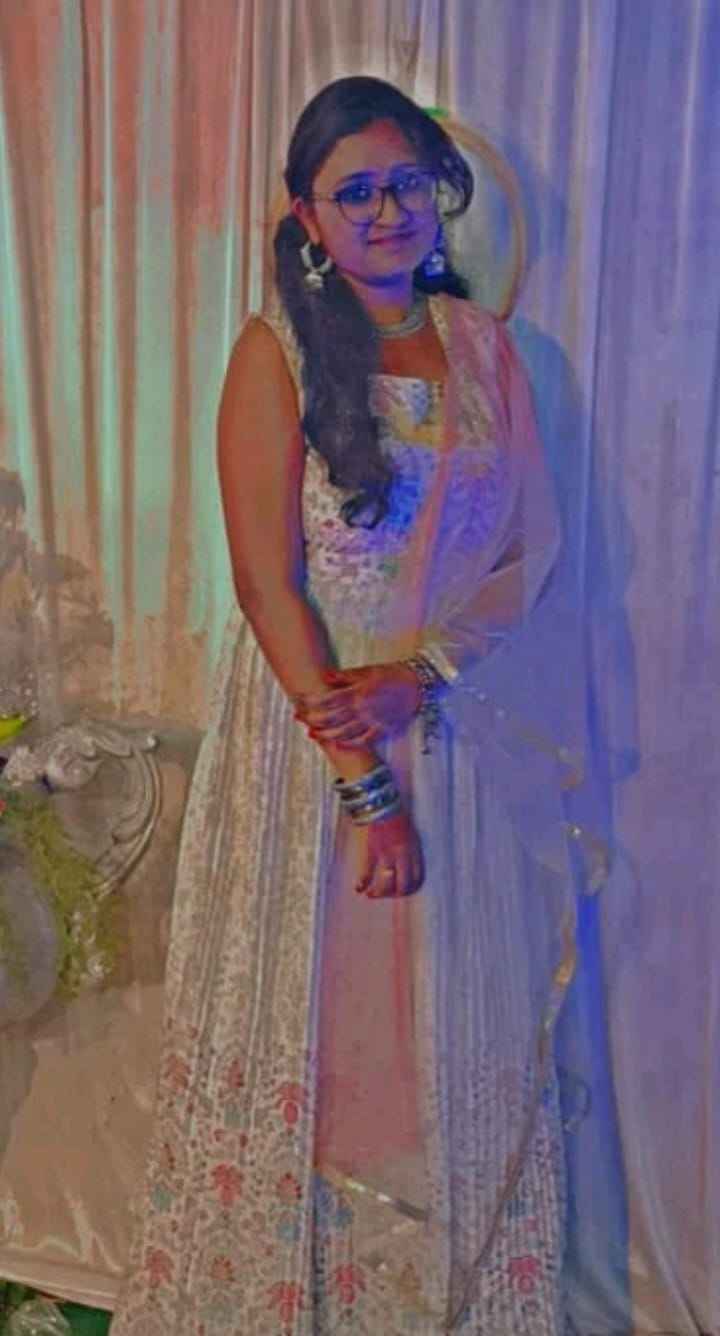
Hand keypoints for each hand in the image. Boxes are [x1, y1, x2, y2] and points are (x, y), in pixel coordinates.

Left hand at [294, 663, 421, 747]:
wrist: (418, 685)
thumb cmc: (392, 674)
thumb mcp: (368, 670)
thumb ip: (345, 676)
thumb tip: (325, 676)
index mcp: (358, 691)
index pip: (328, 699)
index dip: (311, 702)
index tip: (298, 702)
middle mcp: (363, 708)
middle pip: (332, 717)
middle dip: (312, 719)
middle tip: (298, 719)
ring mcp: (372, 720)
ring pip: (344, 732)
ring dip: (326, 734)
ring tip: (311, 734)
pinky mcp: (382, 729)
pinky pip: (363, 740)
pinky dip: (349, 744)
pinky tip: (337, 745)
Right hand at [354, 806, 425, 898]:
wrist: (380, 801)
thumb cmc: (395, 815)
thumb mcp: (410, 833)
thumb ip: (410, 850)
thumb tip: (406, 866)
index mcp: (414, 850)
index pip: (418, 879)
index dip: (409, 890)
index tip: (400, 892)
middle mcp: (403, 854)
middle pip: (404, 886)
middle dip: (394, 895)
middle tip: (386, 895)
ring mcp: (387, 853)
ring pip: (386, 884)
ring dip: (378, 893)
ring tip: (371, 894)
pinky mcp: (371, 850)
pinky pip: (367, 872)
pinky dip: (362, 882)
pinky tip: (358, 888)